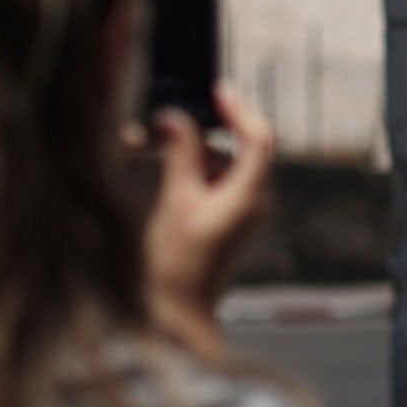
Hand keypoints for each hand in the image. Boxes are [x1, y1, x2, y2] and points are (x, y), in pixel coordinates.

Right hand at [142, 87, 274, 355]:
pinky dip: (193, 174)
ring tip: (146, 149)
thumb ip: (181, 155)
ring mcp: (246, 213)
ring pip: (223, 165)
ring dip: (190, 155)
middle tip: (163, 125)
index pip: (260, 140)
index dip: (241, 110)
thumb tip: (176, 117)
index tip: (217, 90)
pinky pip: (217, 184)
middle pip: (239, 149)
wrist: (179, 316)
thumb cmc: (177, 264)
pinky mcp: (232, 221)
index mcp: (250, 197)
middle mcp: (256, 202)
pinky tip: (164, 176)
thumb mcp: (175, 202)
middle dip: (202, 134)